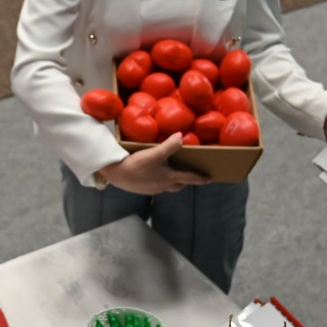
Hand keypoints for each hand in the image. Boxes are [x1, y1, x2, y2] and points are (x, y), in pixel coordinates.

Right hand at [96, 133, 211, 194]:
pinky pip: (157, 186)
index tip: (210, 179)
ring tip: (172, 172)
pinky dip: (160, 180)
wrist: (116, 174)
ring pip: (168, 186)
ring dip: (173, 181)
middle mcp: (163, 186)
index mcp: (169, 178)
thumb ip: (170, 145)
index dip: (200, 178)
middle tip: (190, 174)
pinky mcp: (143, 189)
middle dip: (186, 180)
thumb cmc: (137, 165)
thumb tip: (181, 137)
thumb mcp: (155, 153)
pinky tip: (154, 173)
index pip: (190, 178)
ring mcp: (153, 189)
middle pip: (179, 185)